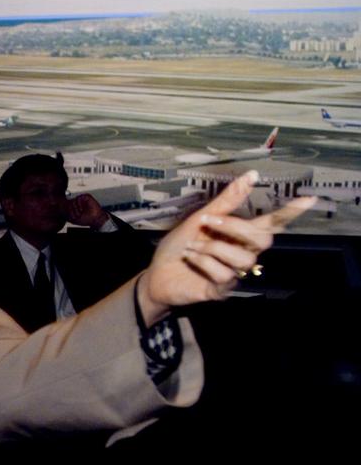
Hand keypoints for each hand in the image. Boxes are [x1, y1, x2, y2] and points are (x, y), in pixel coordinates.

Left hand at [66, 193, 109, 228]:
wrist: (95, 220)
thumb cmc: (86, 219)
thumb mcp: (74, 219)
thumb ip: (67, 215)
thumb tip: (61, 213)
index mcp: (75, 205)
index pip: (67, 205)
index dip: (68, 211)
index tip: (72, 217)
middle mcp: (78, 201)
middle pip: (69, 202)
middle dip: (71, 210)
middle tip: (75, 216)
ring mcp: (83, 199)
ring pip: (74, 200)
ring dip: (75, 208)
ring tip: (79, 213)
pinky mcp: (87, 196)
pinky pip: (79, 198)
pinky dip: (79, 204)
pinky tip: (81, 209)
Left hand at [138, 170, 314, 322]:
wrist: (155, 273)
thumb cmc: (178, 246)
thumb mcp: (199, 219)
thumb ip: (226, 201)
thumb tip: (252, 175)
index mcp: (239, 234)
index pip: (271, 223)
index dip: (290, 212)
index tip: (309, 198)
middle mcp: (242, 253)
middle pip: (263, 240)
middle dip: (235, 226)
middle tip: (208, 221)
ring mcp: (234, 273)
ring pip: (243, 258)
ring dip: (212, 247)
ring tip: (192, 245)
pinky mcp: (222, 289)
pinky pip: (223, 274)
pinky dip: (202, 262)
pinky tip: (190, 259)